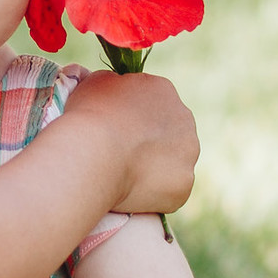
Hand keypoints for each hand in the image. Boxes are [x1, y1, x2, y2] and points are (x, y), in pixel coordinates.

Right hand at [60, 70, 197, 214]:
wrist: (95, 151)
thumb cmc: (89, 115)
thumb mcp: (95, 83)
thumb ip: (112, 84)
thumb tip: (112, 87)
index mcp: (163, 90)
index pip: (153, 103)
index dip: (133, 117)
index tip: (116, 129)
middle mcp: (184, 119)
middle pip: (169, 131)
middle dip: (150, 142)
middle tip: (121, 154)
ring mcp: (187, 153)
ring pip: (172, 162)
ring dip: (154, 167)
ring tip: (124, 175)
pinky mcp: (183, 184)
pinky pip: (168, 190)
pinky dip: (153, 193)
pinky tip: (130, 193)